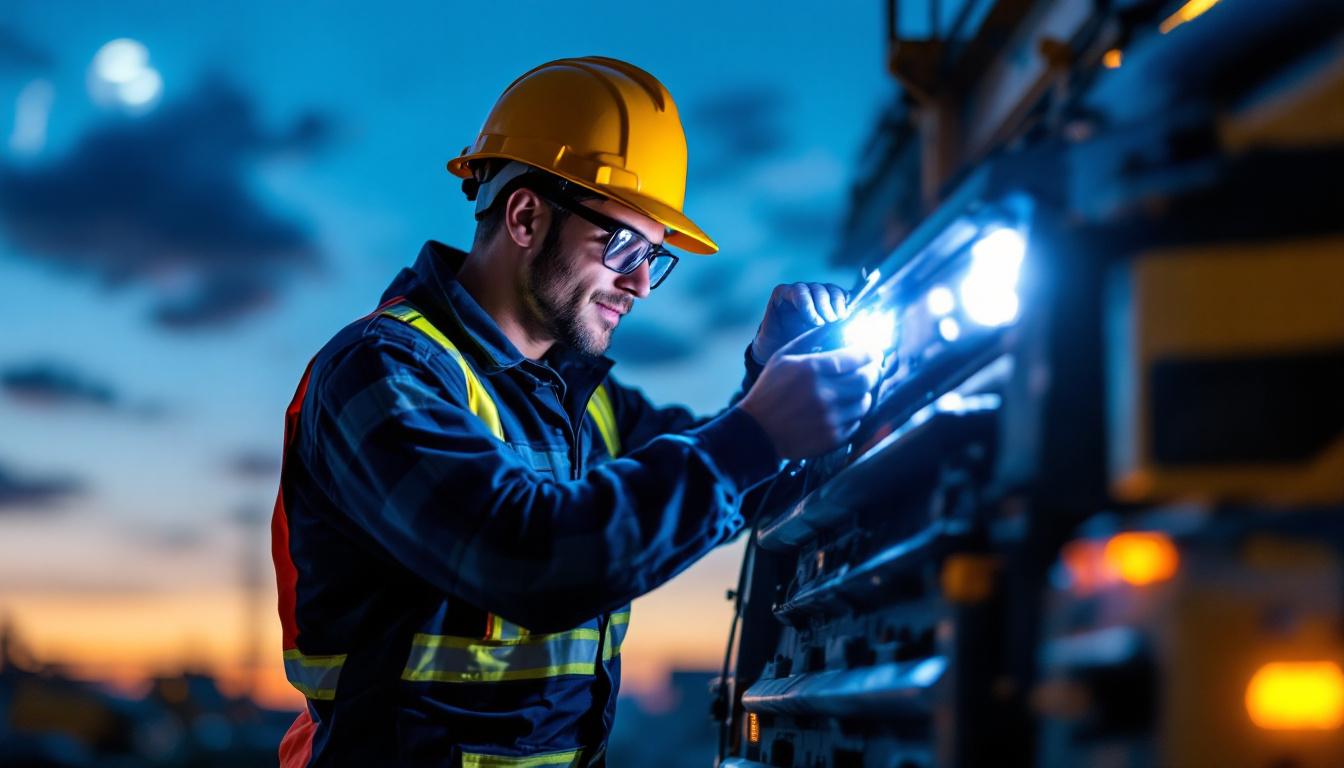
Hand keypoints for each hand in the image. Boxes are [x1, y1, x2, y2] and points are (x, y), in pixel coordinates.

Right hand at [738, 329, 881, 459]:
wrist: (756, 431)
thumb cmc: (768, 390)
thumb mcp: (782, 357)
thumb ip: (811, 339)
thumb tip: (836, 326)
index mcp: (812, 369)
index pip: (857, 356)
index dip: (871, 351)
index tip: (874, 351)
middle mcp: (824, 393)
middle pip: (868, 378)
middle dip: (874, 369)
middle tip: (872, 367)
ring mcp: (830, 417)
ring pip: (865, 401)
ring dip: (864, 392)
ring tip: (855, 388)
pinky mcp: (833, 437)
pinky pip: (857, 421)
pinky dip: (854, 413)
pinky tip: (843, 407)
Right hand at [751, 282, 849, 364]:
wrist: (775, 356)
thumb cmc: (802, 350)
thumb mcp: (826, 341)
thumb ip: (839, 331)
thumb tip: (856, 326)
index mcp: (828, 304)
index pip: (843, 294)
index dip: (846, 303)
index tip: (847, 318)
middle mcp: (814, 295)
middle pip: (832, 289)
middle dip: (835, 305)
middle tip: (834, 321)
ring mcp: (799, 292)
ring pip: (817, 289)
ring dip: (822, 305)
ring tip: (821, 323)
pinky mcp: (782, 293)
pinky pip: (798, 291)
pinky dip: (807, 304)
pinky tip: (810, 319)